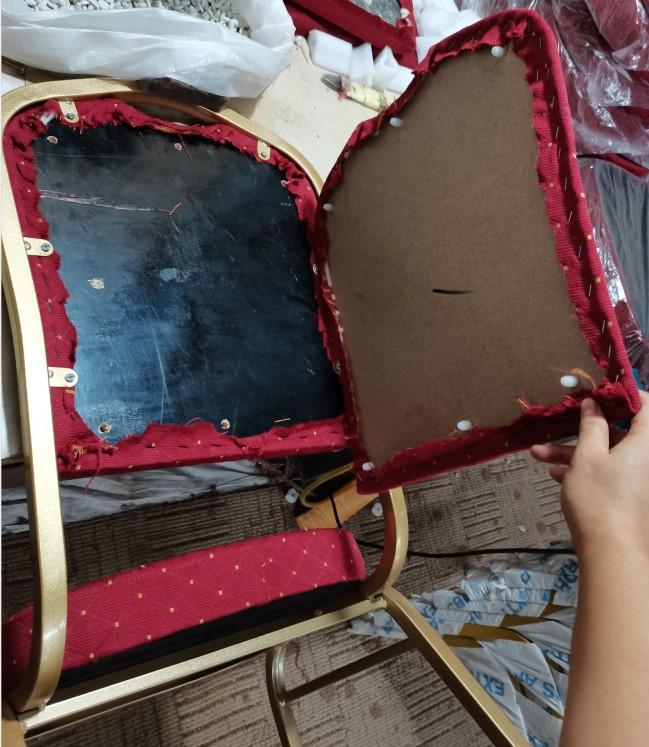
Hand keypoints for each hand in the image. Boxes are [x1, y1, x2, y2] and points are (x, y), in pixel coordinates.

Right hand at [530, 391, 648, 559]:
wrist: (612, 553)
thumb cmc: (599, 498)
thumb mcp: (587, 456)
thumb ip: (591, 424)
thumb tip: (594, 403)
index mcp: (646, 443)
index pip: (645, 405)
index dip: (622, 395)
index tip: (596, 391)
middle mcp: (647, 458)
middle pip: (620, 430)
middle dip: (585, 427)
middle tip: (562, 421)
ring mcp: (639, 478)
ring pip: (608, 453)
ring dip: (575, 451)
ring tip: (538, 454)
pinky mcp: (629, 495)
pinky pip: (609, 472)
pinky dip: (585, 470)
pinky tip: (556, 474)